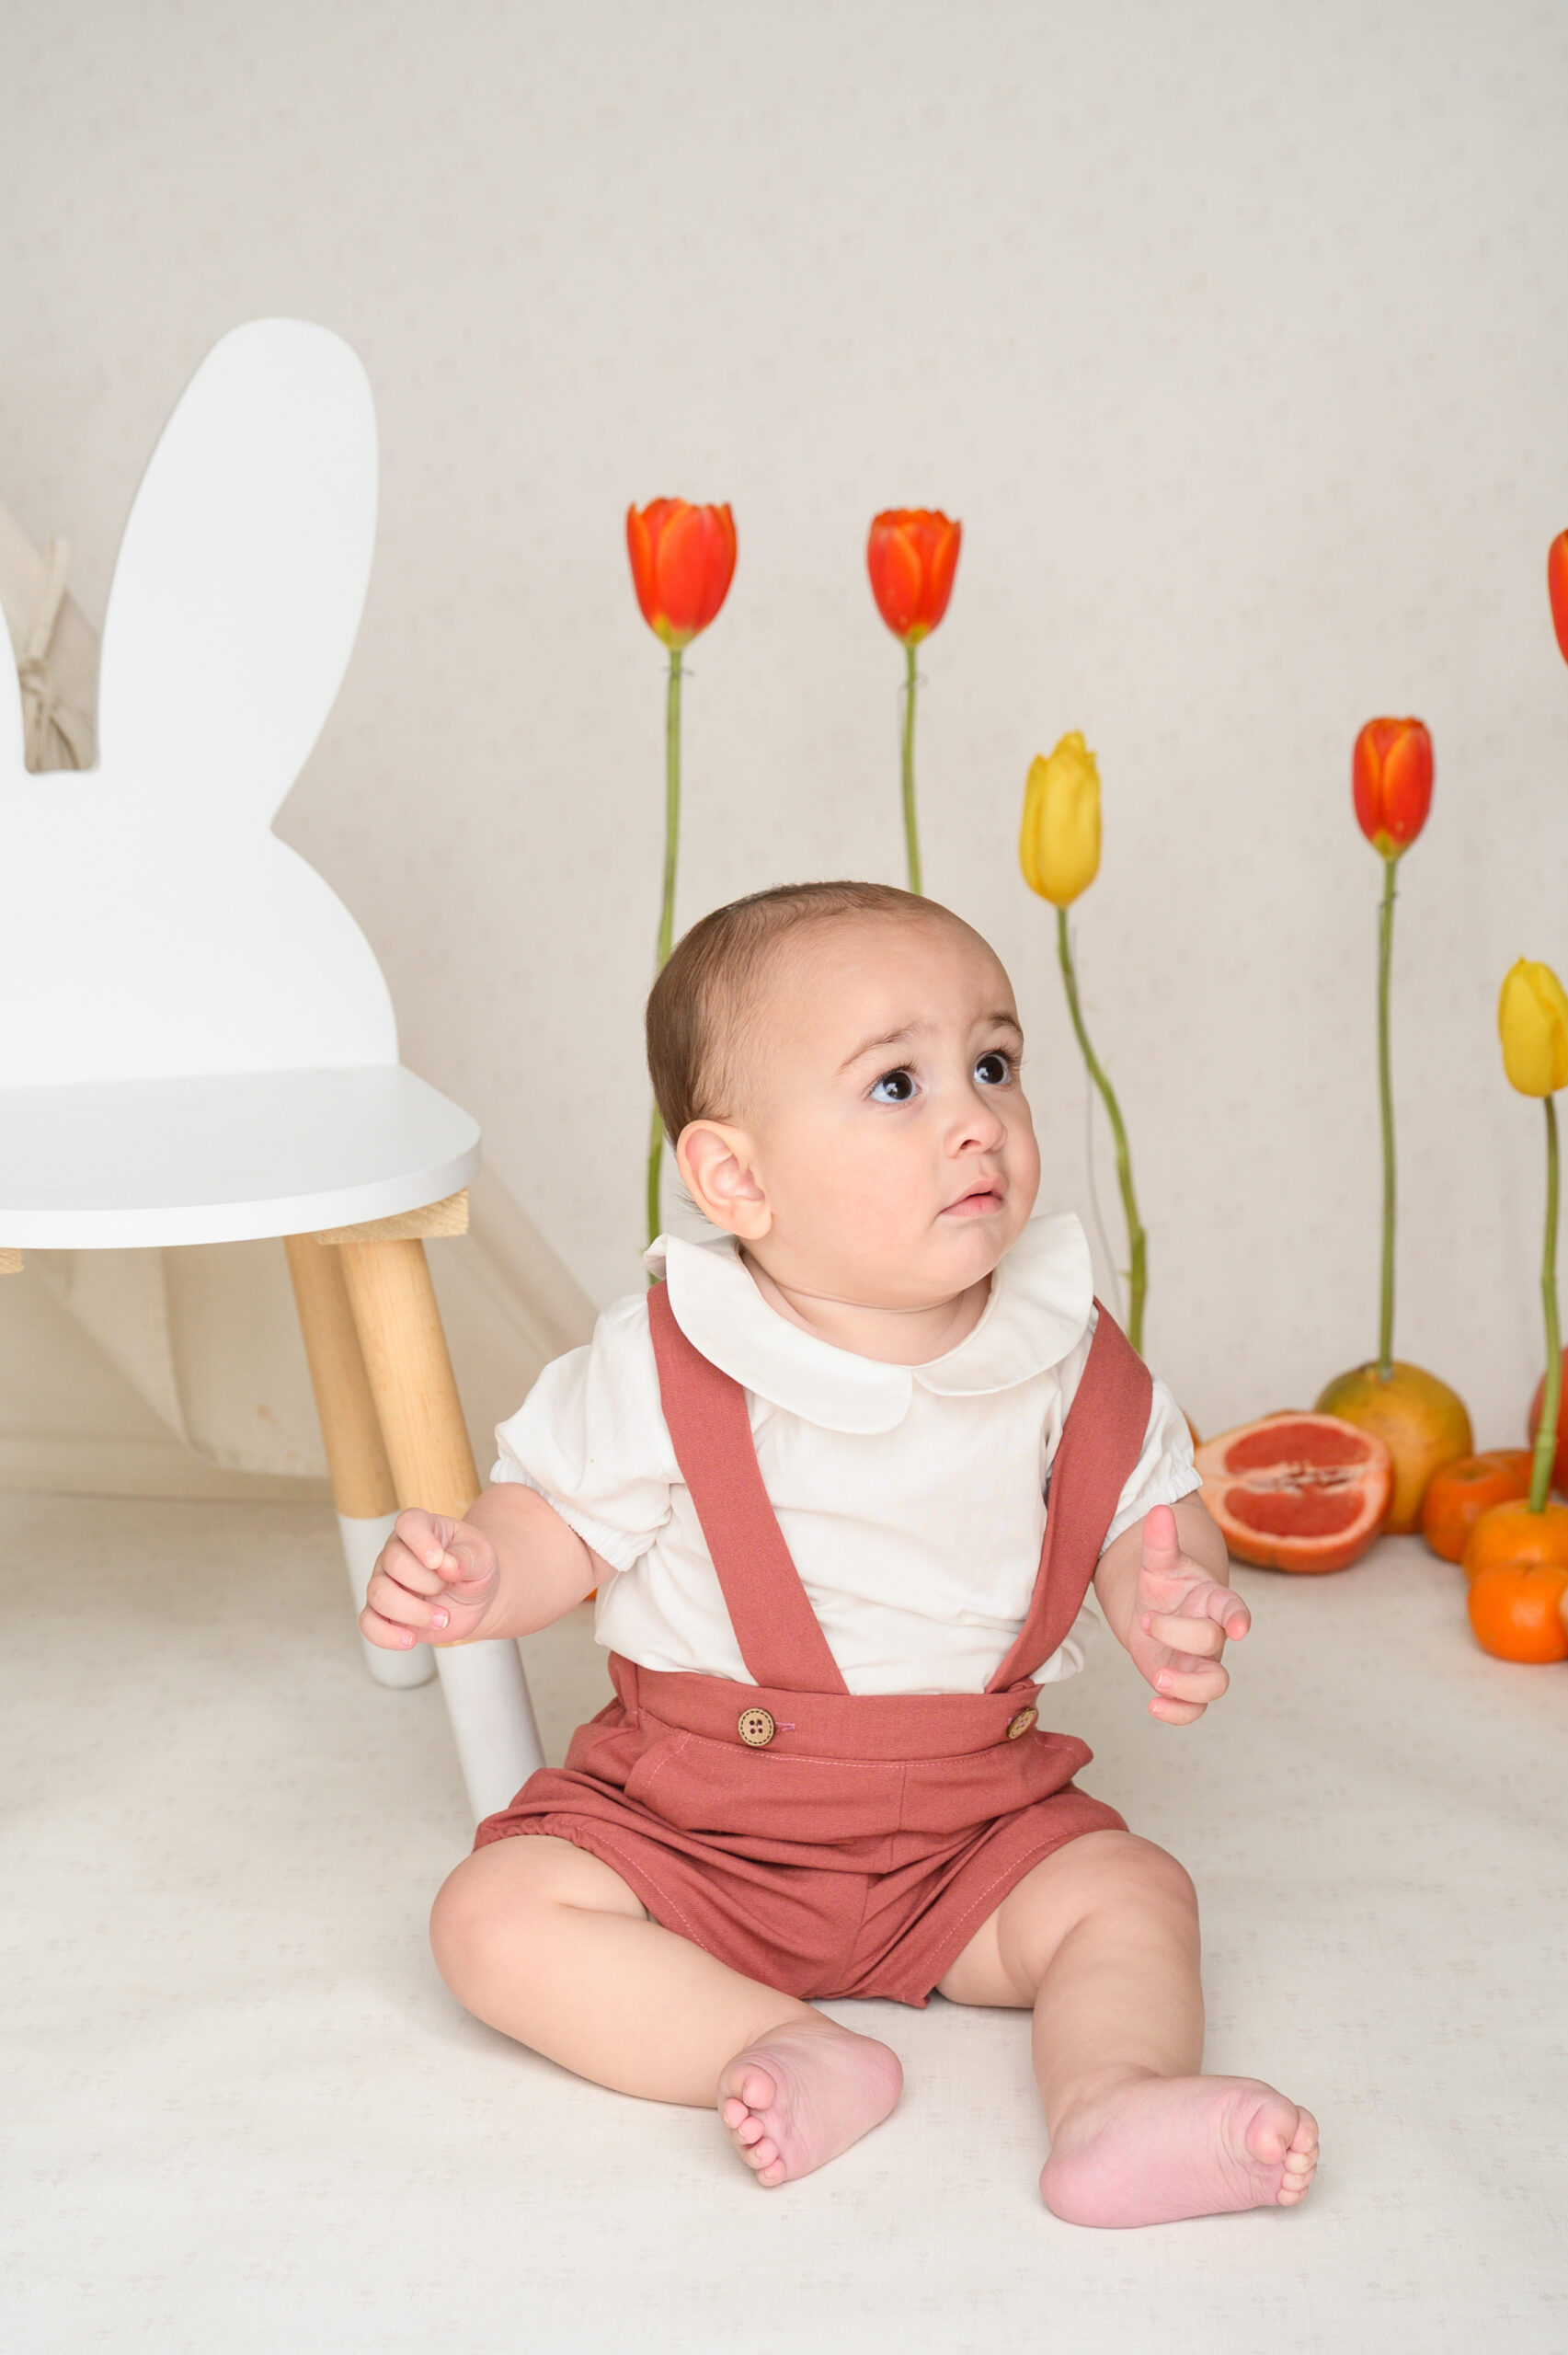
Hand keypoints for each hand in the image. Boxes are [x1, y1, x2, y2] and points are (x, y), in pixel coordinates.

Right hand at [361, 1509, 500, 1650]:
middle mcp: (396, 1551)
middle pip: (394, 1562)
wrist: (475, 1596)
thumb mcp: (482, 1557)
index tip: (438, 1561)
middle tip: (448, 1589)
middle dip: (427, 1583)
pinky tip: (411, 1640)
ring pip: (379, 1594)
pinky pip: (368, 1624)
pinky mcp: (383, 1612)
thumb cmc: (474, 1567)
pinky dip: (386, 1636)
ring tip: (443, 1619)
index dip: (420, 1541)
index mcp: (421, 1528)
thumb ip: (466, 1558)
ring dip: (414, 1612)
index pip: (408, 1523)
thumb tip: (447, 1565)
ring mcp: (385, 1581)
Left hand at [1126, 1502, 1249, 1724]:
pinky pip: (1192, 1709)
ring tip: (1157, 1676)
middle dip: (1179, 1635)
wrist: (1153, 1608)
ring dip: (1188, 1686)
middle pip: (1213, 1643)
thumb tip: (1158, 1510)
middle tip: (1146, 1623)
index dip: (1237, 1616)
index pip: (1232, 1607)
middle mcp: (1212, 1633)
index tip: (1239, 1627)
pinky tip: (1153, 1706)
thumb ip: (1159, 1541)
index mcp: (1211, 1600)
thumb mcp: (1158, 1562)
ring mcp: (1199, 1661)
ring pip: (1214, 1685)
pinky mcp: (1183, 1684)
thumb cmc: (1164, 1584)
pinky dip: (1177, 1713)